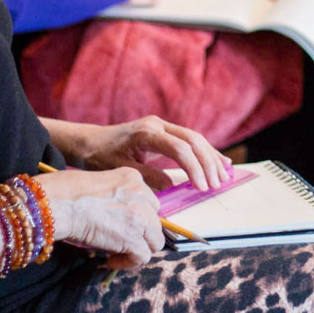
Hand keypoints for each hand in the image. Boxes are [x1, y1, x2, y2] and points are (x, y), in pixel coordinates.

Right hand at [33, 167, 163, 269]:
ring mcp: (140, 215)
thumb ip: (112, 197)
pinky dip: (128, 263)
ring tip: (115, 254)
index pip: (148, 202)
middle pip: (155, 222)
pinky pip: (142, 257)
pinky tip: (110, 261)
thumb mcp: (96, 185)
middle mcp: (141, 193)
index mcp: (132, 177)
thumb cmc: (63, 193)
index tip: (120, 227)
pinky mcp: (133, 237)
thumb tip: (113, 217)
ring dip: (137, 250)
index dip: (137, 219)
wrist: (56, 203)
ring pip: (154, 241)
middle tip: (119, 243)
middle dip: (140, 235)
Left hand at [58, 115, 232, 191]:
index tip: (202, 187)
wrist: (90, 141)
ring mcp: (163, 125)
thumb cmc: (101, 156)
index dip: (193, 168)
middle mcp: (158, 124)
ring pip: (195, 139)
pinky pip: (191, 140)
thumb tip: (171, 186)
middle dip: (208, 163)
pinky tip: (220, 162)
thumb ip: (147, 177)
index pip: (179, 149)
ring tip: (223, 177)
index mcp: (147, 133)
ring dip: (211, 158)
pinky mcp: (165, 131)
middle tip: (217, 184)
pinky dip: (206, 152)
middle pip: (193, 140)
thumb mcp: (121, 169)